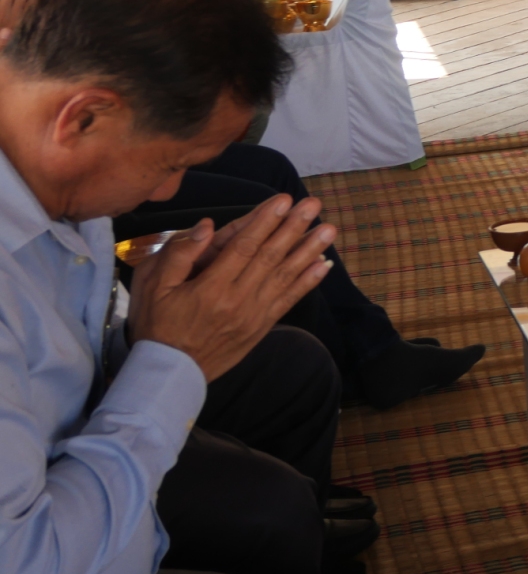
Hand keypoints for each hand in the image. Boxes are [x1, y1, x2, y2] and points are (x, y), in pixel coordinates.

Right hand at [127, 194, 335, 380]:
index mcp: (210, 287)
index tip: (284, 200)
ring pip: (285, 276)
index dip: (266, 221)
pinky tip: (324, 265)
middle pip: (270, 256)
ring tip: (329, 230)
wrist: (169, 373)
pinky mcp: (261, 327)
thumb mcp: (152, 286)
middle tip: (313, 205)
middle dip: (294, 227)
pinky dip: (308, 282)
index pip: (244, 246)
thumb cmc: (157, 325)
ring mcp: (253, 314)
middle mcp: (237, 299)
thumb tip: (206, 226)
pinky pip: (288, 301)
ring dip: (309, 250)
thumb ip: (178, 254)